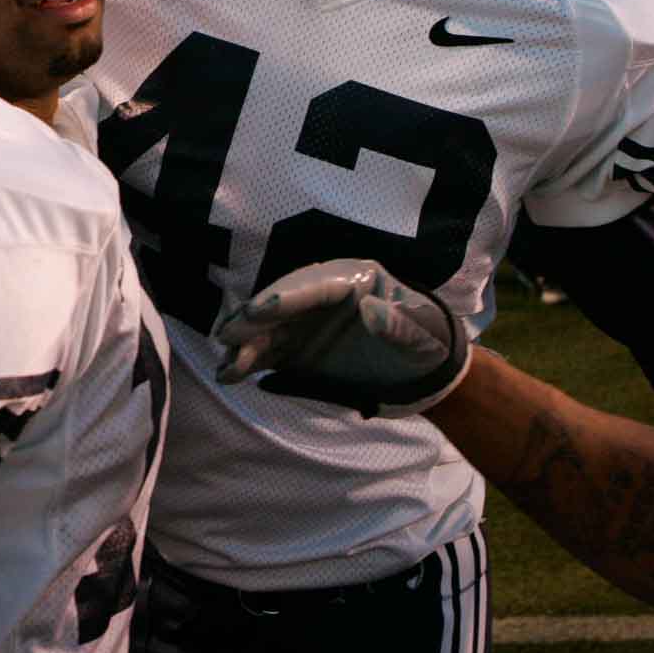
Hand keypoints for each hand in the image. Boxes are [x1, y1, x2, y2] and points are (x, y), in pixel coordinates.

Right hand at [214, 260, 470, 417]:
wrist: (424, 374)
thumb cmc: (428, 342)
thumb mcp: (422, 333)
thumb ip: (399, 324)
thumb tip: (372, 311)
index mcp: (354, 278)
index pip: (316, 283)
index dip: (286, 295)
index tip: (259, 310)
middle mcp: (323, 296)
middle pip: (284, 303)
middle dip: (254, 318)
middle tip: (228, 334)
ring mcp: (306, 323)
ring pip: (269, 329)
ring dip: (245, 345)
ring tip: (226, 366)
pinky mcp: (297, 349)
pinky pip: (268, 353)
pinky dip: (249, 362)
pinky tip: (229, 373)